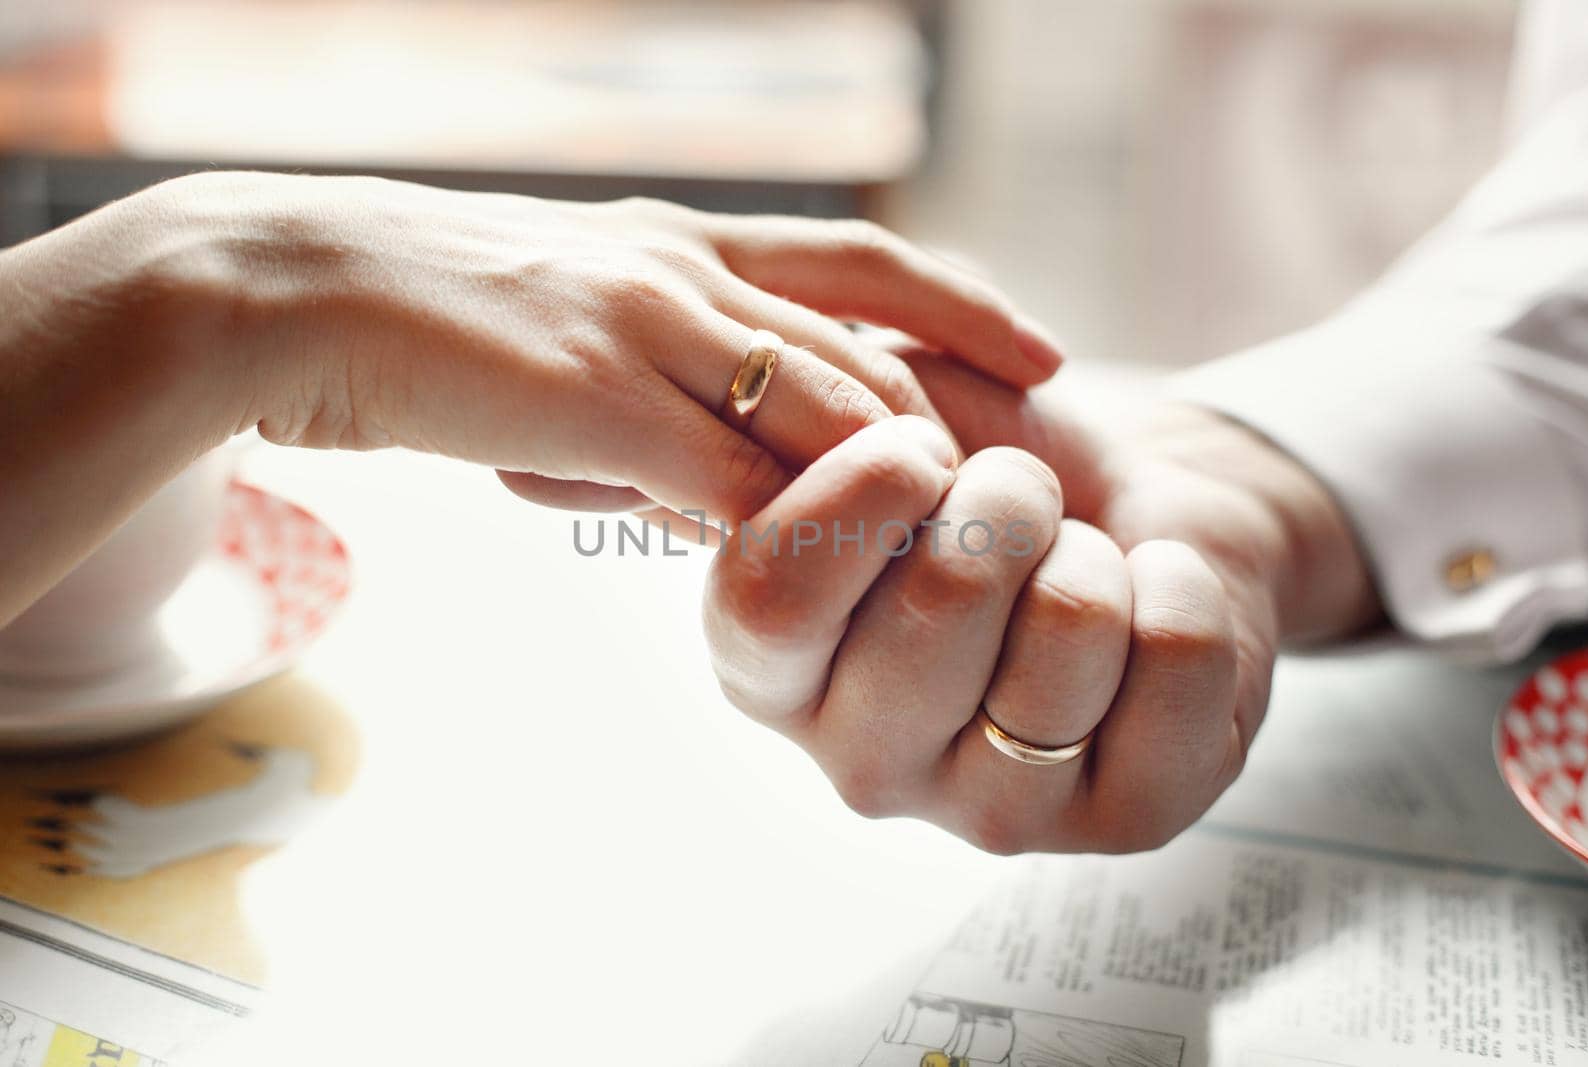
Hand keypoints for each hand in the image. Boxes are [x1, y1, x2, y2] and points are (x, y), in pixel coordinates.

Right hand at [0, 172, 1059, 624]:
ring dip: (901, 485)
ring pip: (824, 412)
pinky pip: (731, 479)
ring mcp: (645, 328)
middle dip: (963, 420)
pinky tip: (841, 579)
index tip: (1042, 353)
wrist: (287, 286)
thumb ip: (638, 375)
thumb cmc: (414, 309)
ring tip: (971, 551)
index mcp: (681, 241)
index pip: (862, 266)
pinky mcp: (595, 400)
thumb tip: (676, 461)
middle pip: (868, 349)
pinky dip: (798, 531)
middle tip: (1039, 487)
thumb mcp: (557, 315)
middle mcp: (684, 271)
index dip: (964, 309)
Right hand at [701, 365, 1378, 852]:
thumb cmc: (989, 471)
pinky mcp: (1129, 818)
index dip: (866, 484)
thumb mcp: (889, 414)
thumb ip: (837, 417)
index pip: (770, 596)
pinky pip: (1178, 654)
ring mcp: (993, 811)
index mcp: (768, 672)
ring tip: (1080, 566)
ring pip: (1072, 621)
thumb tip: (870, 447)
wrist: (1133, 510)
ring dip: (1094, 547)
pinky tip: (1149, 605)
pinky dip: (1181, 580)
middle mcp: (862, 763)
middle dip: (1010, 494)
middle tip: (1020, 504)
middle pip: (941, 598)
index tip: (922, 450)